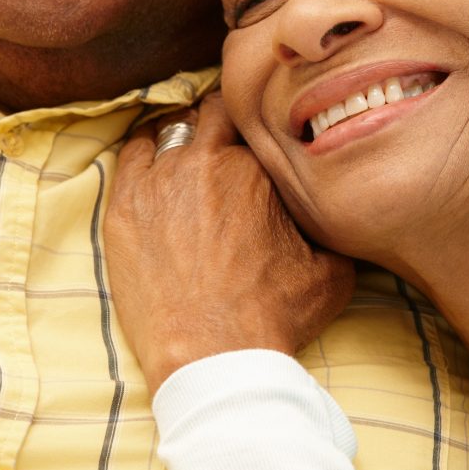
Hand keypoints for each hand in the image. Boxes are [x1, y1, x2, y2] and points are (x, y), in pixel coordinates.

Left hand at [104, 93, 354, 395]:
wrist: (213, 356)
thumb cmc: (272, 316)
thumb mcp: (331, 271)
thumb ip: (332, 229)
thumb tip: (344, 215)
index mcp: (257, 167)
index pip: (253, 120)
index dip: (255, 128)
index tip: (254, 140)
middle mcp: (206, 161)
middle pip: (211, 113)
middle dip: (218, 123)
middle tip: (221, 144)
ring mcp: (160, 180)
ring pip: (169, 131)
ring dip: (180, 139)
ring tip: (186, 159)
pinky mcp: (124, 206)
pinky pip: (130, 154)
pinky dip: (143, 154)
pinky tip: (152, 168)